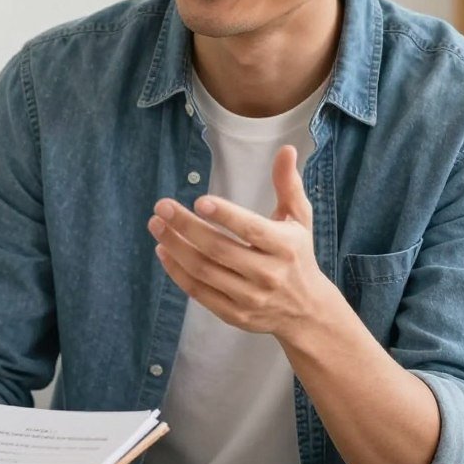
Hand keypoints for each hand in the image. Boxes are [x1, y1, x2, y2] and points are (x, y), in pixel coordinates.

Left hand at [148, 145, 339, 339]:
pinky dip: (177, 272)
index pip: (252, 230)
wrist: (307, 311)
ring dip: (175, 247)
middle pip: (220, 250)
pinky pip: (199, 293)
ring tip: (156, 225)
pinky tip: (163, 250)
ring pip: (205, 271)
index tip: (199, 201)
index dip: (226, 216)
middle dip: (186, 227)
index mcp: (286, 247)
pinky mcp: (235, 315)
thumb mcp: (299, 219)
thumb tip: (286, 149)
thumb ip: (288, 184)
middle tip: (161, 207)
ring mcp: (250, 298)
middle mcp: (269, 274)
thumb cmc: (298, 254)